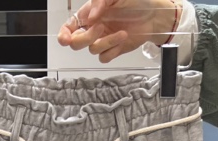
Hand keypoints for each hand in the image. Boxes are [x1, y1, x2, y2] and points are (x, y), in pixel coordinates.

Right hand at [57, 0, 180, 63]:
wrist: (153, 15)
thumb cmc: (135, 1)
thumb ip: (99, 2)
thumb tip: (91, 17)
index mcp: (88, 14)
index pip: (69, 27)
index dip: (64, 34)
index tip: (65, 39)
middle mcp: (93, 28)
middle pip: (76, 43)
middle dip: (87, 38)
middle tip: (101, 27)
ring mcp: (102, 40)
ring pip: (93, 50)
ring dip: (107, 42)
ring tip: (121, 32)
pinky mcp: (112, 50)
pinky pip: (104, 57)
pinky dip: (113, 50)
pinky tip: (123, 39)